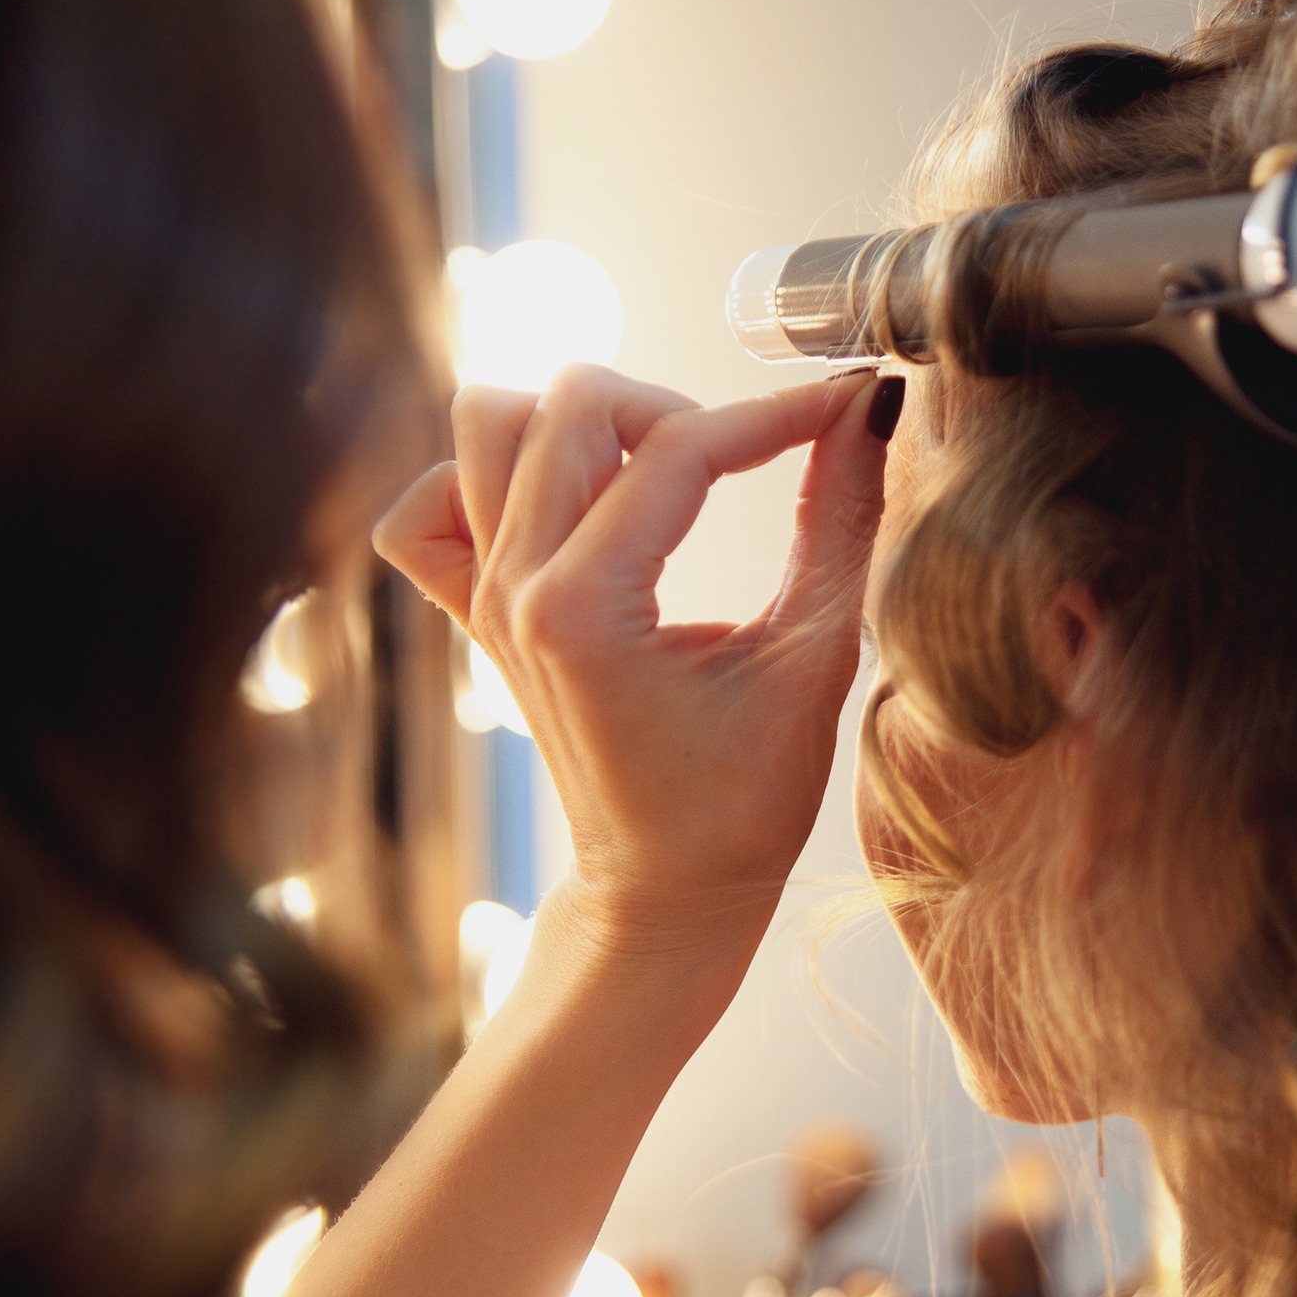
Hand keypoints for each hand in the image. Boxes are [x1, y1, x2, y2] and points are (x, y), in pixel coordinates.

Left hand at [374, 365, 896, 992]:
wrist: (664, 894)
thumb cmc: (744, 802)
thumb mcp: (810, 661)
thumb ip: (838, 525)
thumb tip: (867, 412)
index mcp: (585, 608)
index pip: (680, 449)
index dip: (778, 413)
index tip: (846, 407)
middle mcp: (516, 590)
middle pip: (570, 403)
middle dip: (676, 409)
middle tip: (743, 462)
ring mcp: (484, 598)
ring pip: (489, 425)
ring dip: (580, 424)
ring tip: (654, 472)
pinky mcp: (475, 614)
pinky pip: (429, 509)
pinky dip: (483, 480)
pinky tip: (561, 506)